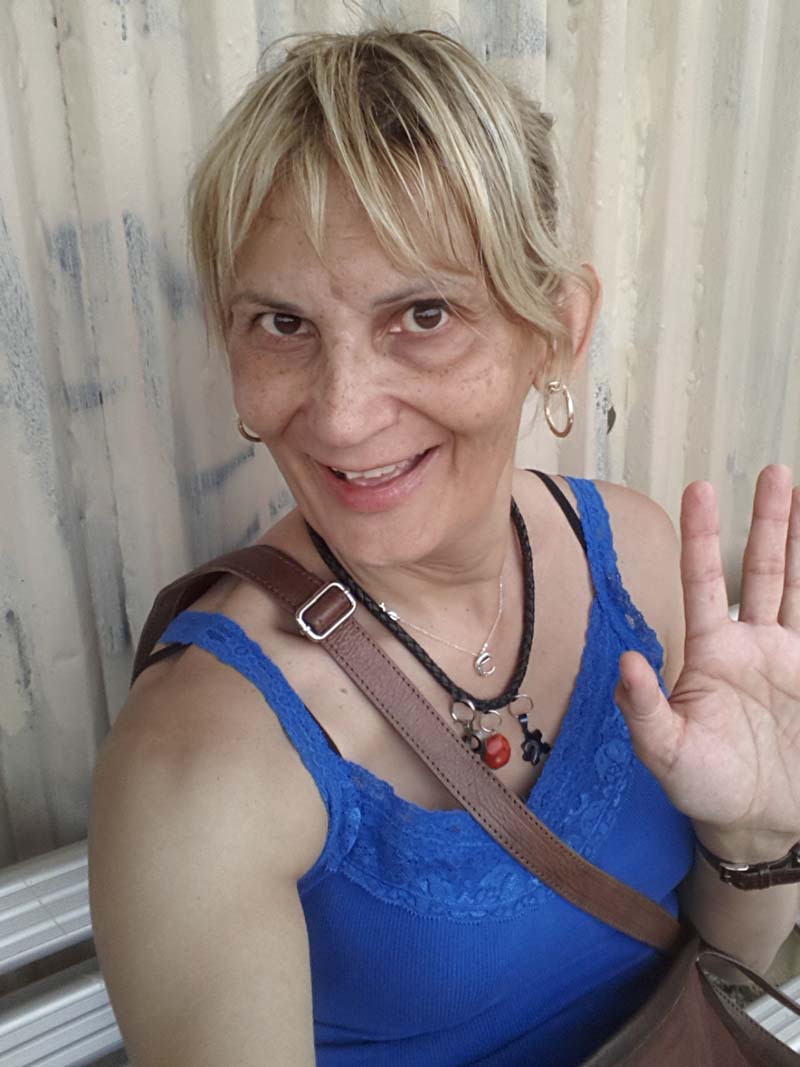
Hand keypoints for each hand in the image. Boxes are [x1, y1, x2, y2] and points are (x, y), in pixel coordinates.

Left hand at [615, 465, 799, 862]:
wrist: (758, 824)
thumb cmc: (703, 787)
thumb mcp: (665, 753)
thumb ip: (645, 709)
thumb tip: (627, 662)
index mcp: (710, 653)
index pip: (703, 582)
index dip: (703, 538)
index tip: (700, 490)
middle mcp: (749, 644)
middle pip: (763, 569)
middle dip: (769, 522)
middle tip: (775, 472)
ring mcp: (788, 657)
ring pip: (799, 585)